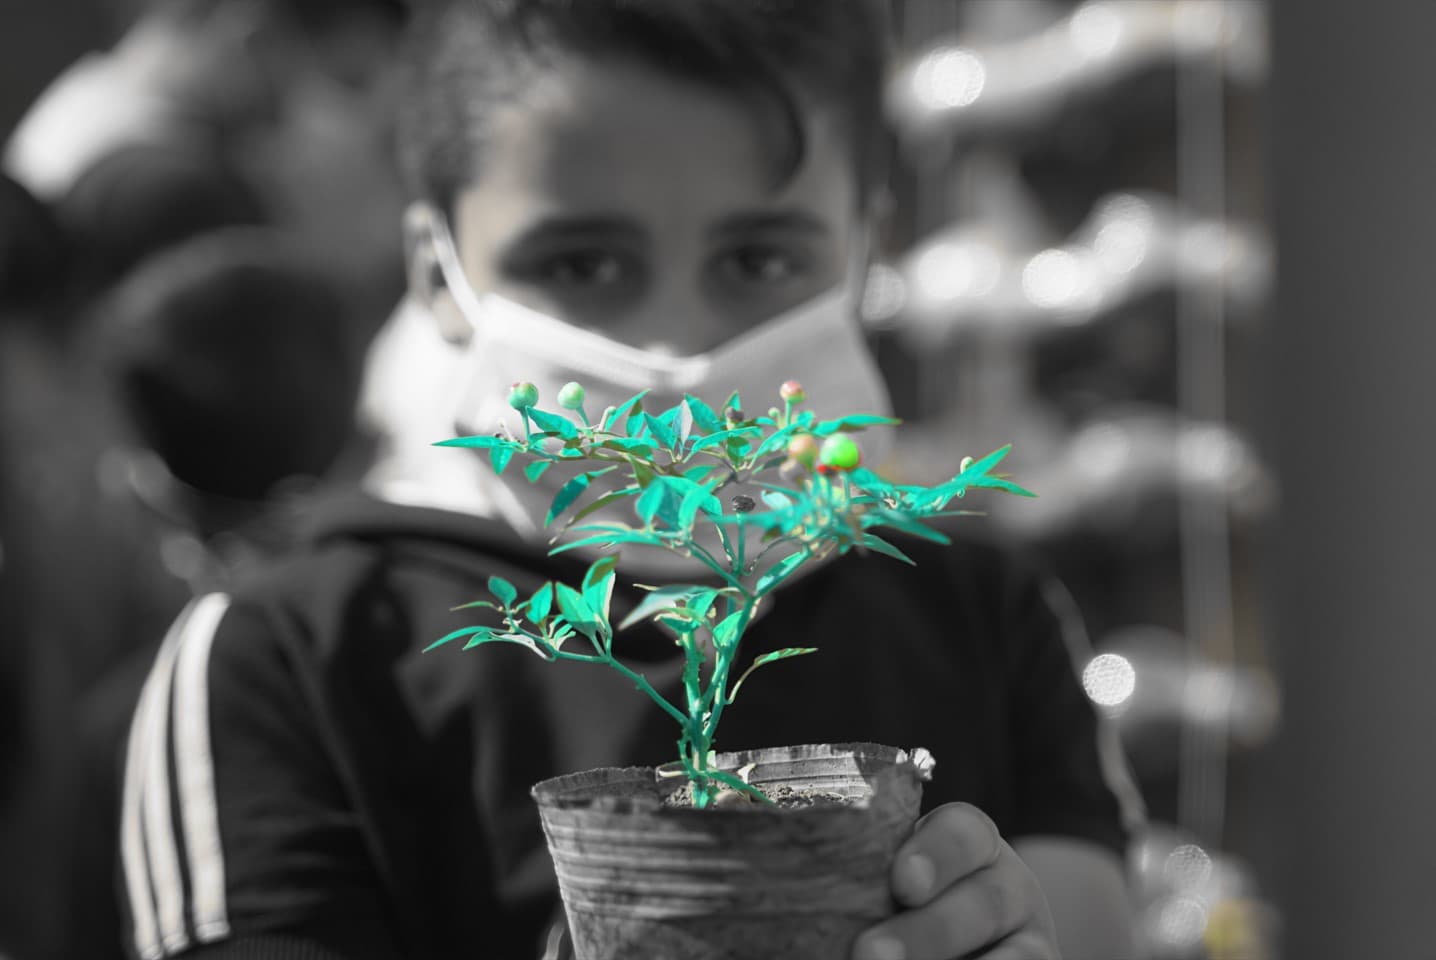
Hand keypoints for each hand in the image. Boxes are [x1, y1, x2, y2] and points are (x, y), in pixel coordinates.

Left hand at [851, 803, 1059, 959]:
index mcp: (971, 845)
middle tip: (868, 954)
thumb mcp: (890, 883)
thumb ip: (859, 884)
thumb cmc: (901, 905)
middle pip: (981, 904)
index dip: (935, 854)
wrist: (967, 939)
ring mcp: (1033, 943)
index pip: (962, 833)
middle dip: (927, 933)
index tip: (901, 883)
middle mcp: (1010, 889)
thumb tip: (792, 906)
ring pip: (1015, 959)